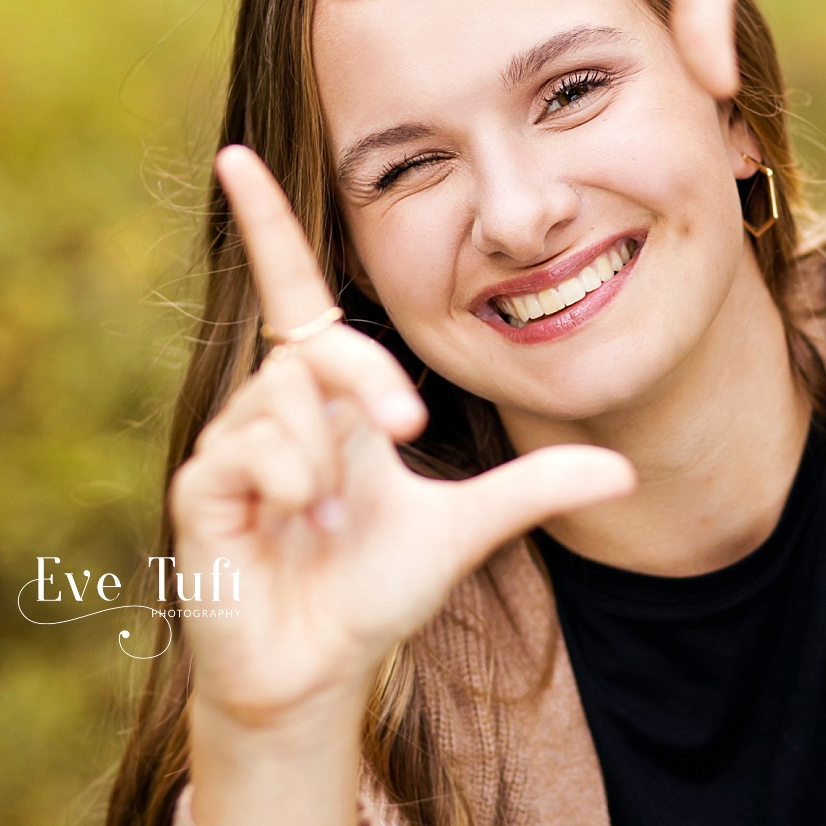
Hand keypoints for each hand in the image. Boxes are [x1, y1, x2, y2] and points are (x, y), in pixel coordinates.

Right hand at [175, 145, 635, 726]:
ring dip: (328, 461)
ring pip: (283, 403)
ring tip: (331, 517)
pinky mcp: (200, 490)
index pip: (293, 294)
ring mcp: (231, 448)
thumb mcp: (467, 530)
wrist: (320, 671)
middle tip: (407, 432)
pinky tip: (297, 524)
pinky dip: (290, 484)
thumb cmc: (375, 591)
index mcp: (327, 401)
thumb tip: (625, 472)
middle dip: (368, 384)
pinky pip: (247, 452)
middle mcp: (274, 410)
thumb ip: (536, 489)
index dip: (269, 226)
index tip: (238, 155)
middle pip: (318, 350)